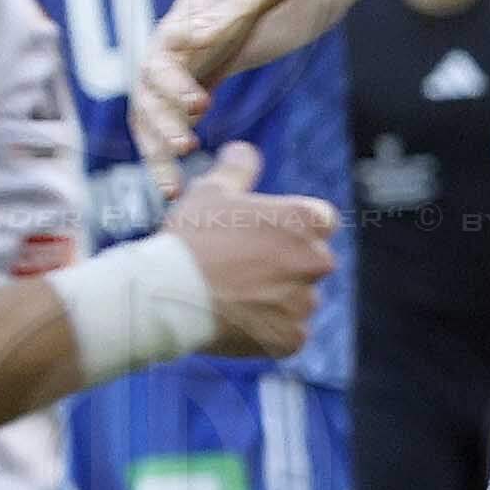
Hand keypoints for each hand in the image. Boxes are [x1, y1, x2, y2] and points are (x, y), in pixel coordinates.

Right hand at [135, 0, 319, 168]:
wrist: (197, 39)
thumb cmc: (224, 24)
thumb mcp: (251, 8)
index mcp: (176, 36)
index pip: (176, 45)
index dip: (184, 69)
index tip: (202, 93)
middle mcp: (155, 67)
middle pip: (154, 91)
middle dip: (169, 113)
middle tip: (191, 132)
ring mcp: (151, 96)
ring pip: (147, 126)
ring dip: (158, 151)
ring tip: (176, 179)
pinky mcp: (155, 121)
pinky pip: (152, 148)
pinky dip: (159, 170)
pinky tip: (174, 195)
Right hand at [164, 148, 335, 359]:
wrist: (169, 293)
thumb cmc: (191, 237)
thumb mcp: (211, 191)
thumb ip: (238, 169)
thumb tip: (245, 151)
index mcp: (307, 220)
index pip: (320, 221)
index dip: (290, 227)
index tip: (263, 235)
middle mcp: (317, 261)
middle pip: (311, 261)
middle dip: (285, 263)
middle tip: (241, 267)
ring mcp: (306, 303)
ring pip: (299, 299)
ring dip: (276, 297)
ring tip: (233, 294)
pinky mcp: (292, 339)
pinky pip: (288, 333)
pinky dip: (268, 329)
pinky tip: (237, 319)